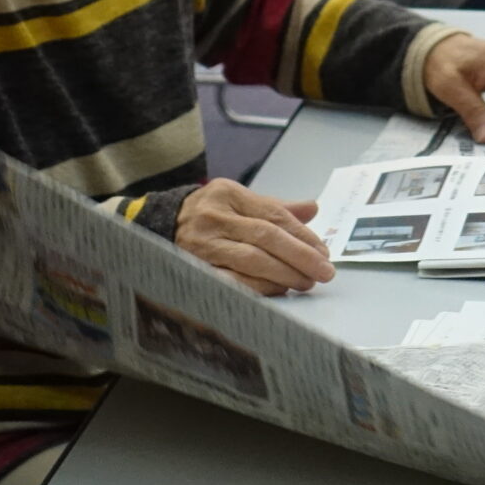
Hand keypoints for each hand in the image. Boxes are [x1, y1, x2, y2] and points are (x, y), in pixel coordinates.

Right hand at [177, 179, 333, 294]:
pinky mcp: (193, 270)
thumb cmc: (209, 214)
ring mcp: (201, 245)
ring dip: (284, 274)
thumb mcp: (238, 200)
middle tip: (324, 272)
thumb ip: (275, 207)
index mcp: (228, 194)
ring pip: (251, 260)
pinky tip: (278, 291)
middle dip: (300, 256)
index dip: (303, 235)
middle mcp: (213, 217)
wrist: (160, 226)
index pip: (274, 215)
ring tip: (305, 282)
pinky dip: (259, 288)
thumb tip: (313, 208)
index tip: (324, 252)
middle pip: (266, 237)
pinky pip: (232, 282)